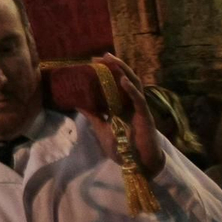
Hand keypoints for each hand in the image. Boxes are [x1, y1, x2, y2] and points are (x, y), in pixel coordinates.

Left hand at [83, 53, 164, 178]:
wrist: (138, 165)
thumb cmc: (122, 148)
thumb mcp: (102, 129)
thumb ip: (92, 115)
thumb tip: (76, 103)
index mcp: (120, 105)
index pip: (113, 84)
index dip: (104, 72)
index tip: (91, 62)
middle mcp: (130, 104)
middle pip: (124, 79)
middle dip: (114, 66)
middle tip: (100, 56)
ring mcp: (138, 108)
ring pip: (133, 84)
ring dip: (123, 71)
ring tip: (112, 60)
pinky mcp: (145, 115)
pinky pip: (139, 99)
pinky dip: (131, 89)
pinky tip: (123, 80)